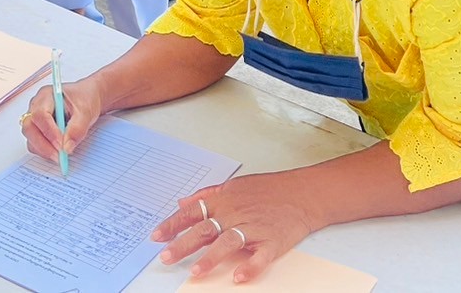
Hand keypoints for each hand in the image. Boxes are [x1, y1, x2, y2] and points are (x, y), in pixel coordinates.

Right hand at [21, 75, 102, 161]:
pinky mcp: (37, 129)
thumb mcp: (86, 112)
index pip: (40, 114)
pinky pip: (34, 143)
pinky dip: (44, 150)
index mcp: (47, 95)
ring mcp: (35, 118)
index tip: (61, 145)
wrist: (86, 100)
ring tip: (61, 156)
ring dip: (43, 149)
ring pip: (30, 137)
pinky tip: (58, 151)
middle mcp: (36, 105)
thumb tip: (67, 147)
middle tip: (59, 156)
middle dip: (43, 144)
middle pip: (29, 127)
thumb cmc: (84, 100)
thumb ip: (77, 128)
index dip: (49, 131)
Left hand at [151, 171, 314, 283]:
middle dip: (183, 244)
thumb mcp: (234, 185)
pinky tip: (238, 276)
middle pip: (205, 229)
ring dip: (211, 257)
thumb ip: (207, 195)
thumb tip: (182, 203)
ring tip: (196, 271)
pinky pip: (260, 256)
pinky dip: (250, 266)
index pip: (193, 212)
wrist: (303, 193)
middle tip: (166, 256)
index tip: (156, 236)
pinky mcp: (273, 241)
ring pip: (229, 242)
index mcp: (225, 201)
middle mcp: (236, 213)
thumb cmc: (268, 189)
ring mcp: (254, 228)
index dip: (173, 224)